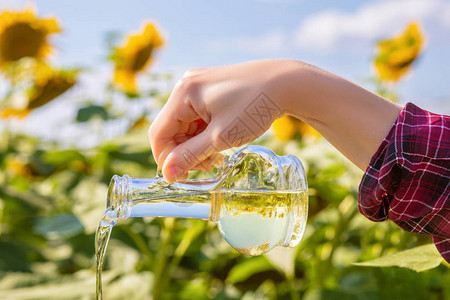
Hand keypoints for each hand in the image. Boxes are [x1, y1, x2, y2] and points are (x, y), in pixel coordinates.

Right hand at [149, 59, 401, 181]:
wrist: (287, 83)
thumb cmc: (254, 107)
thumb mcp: (220, 137)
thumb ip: (190, 156)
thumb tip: (167, 174)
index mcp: (183, 93)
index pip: (159, 132)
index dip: (165, 159)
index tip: (179, 178)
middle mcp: (186, 85)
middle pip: (172, 128)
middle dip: (186, 151)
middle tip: (208, 167)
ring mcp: (199, 84)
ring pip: (186, 123)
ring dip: (197, 144)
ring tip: (218, 156)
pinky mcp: (212, 87)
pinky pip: (199, 115)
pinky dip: (205, 132)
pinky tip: (221, 141)